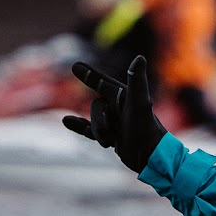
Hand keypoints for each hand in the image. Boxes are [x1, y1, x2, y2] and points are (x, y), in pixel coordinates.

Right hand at [62, 55, 165, 172]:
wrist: (150, 158)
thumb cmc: (146, 130)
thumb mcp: (140, 104)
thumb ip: (137, 81)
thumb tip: (140, 57)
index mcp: (126, 96)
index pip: (103, 82)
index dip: (90, 75)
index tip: (75, 66)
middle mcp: (120, 107)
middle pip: (96, 106)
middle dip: (99, 119)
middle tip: (110, 129)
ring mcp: (115, 122)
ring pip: (94, 120)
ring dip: (98, 131)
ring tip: (110, 141)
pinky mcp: (111, 136)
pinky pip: (89, 129)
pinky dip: (79, 126)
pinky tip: (66, 121)